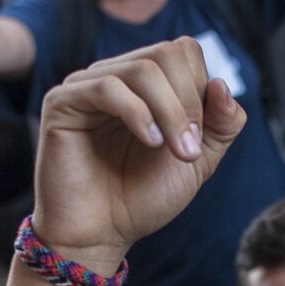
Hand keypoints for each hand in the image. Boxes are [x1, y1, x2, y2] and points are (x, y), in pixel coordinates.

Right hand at [32, 38, 245, 275]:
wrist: (101, 235)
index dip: (202, 90)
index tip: (199, 139)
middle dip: (189, 102)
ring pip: (142, 69)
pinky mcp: (62, 103)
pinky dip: (137, 114)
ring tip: (176, 152)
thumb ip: (221, 125)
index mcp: (146, 84)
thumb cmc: (143, 198)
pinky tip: (149, 142)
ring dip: (170, 112)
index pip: (183, 51)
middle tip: (190, 150)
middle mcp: (116, 77)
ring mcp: (87, 86)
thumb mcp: (198, 160)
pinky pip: (106, 88)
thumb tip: (222, 84)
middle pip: (166, 53)